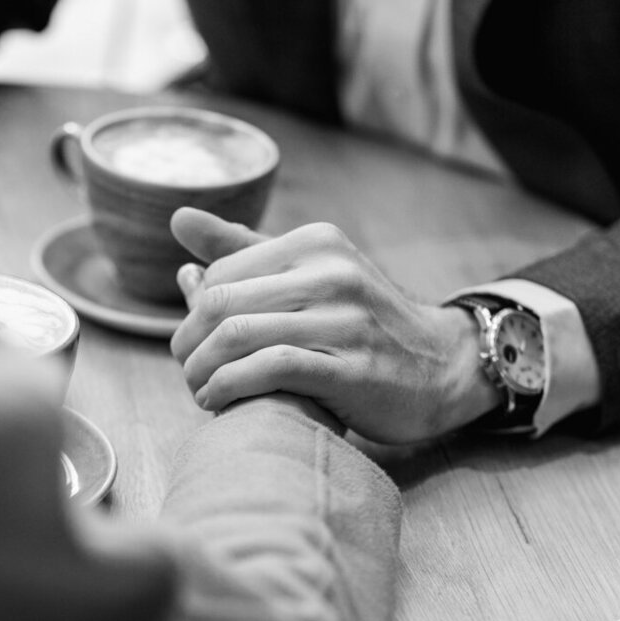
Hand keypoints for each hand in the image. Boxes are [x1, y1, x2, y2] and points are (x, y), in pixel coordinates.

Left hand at [169, 208, 497, 442]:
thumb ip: (242, 249)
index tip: (193, 344)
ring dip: (202, 371)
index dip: (193, 313)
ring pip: (239, 336)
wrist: (442, 368)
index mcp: (316, 243)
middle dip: (188, 344)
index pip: (222, 273)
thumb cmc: (363, 325)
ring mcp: (345, 320)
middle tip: (188, 372)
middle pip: (221, 303)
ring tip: (199, 391)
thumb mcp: (310, 275)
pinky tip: (219, 401)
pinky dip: (229, 387)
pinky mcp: (352, 368)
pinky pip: (268, 369)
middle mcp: (331, 273)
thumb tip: (177, 219)